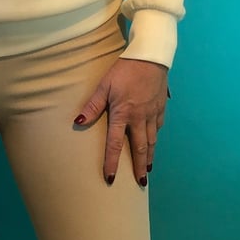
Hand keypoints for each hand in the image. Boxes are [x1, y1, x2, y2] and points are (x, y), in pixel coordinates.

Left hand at [74, 59, 169, 185]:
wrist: (151, 56)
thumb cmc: (124, 69)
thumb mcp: (105, 85)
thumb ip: (92, 105)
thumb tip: (78, 121)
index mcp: (123, 115)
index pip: (115, 145)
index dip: (112, 163)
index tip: (110, 178)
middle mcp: (140, 118)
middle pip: (140, 149)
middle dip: (139, 168)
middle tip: (140, 183)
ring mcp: (152, 113)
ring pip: (152, 140)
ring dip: (149, 156)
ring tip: (148, 169)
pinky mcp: (160, 106)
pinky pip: (158, 126)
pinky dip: (155, 137)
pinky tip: (153, 142)